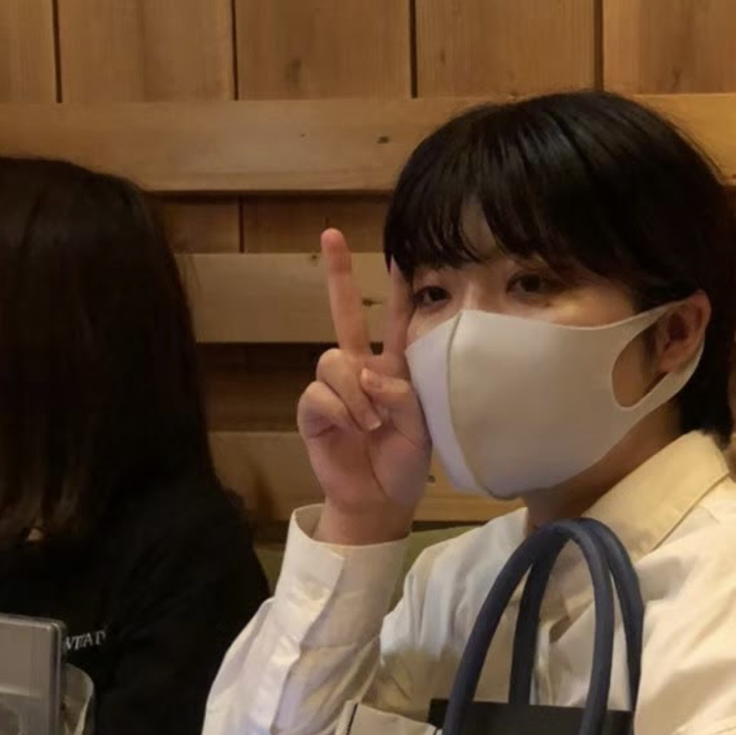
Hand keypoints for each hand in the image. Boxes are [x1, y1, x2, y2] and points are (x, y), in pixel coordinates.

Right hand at [297, 230, 431, 544]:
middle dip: (338, 275)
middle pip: (345, 314)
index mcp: (395, 369)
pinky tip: (354, 428)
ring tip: (372, 424)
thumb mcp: (422, 428)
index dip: (398, 289)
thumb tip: (370, 373)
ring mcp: (335, 389)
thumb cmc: (404, 462)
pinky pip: (318, 392)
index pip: (399, 321)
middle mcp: (362, 370)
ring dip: (355, 393)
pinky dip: (340, 409)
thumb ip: (403, 396)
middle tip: (331, 235)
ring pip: (333, 360)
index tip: (399, 254)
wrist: (379, 499)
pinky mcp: (313, 411)